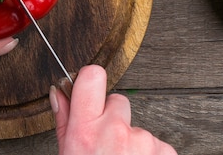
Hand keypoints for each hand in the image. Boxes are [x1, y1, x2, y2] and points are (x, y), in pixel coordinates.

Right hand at [50, 65, 176, 154]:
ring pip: (138, 128)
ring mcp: (143, 142)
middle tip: (107, 145)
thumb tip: (58, 93)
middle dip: (113, 118)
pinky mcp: (165, 153)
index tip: (89, 92)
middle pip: (118, 102)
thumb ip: (64, 121)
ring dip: (133, 143)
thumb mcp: (67, 154)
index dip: (90, 82)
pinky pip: (157, 145)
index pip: (92, 76)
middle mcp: (115, 130)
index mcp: (85, 129)